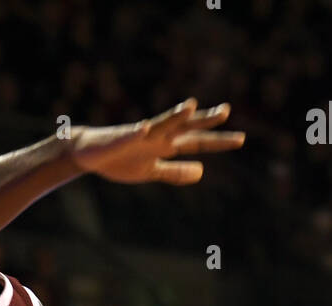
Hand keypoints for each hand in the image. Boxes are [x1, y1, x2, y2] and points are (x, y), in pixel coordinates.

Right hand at [70, 99, 243, 185]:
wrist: (90, 153)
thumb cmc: (121, 159)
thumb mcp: (152, 171)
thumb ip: (175, 171)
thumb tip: (201, 172)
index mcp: (166, 145)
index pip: (197, 142)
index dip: (218, 142)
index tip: (240, 139)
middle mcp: (157, 136)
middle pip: (185, 128)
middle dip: (203, 121)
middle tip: (226, 111)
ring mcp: (140, 136)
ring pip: (160, 124)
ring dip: (173, 116)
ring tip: (190, 107)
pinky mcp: (120, 138)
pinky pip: (129, 135)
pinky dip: (136, 132)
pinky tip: (144, 129)